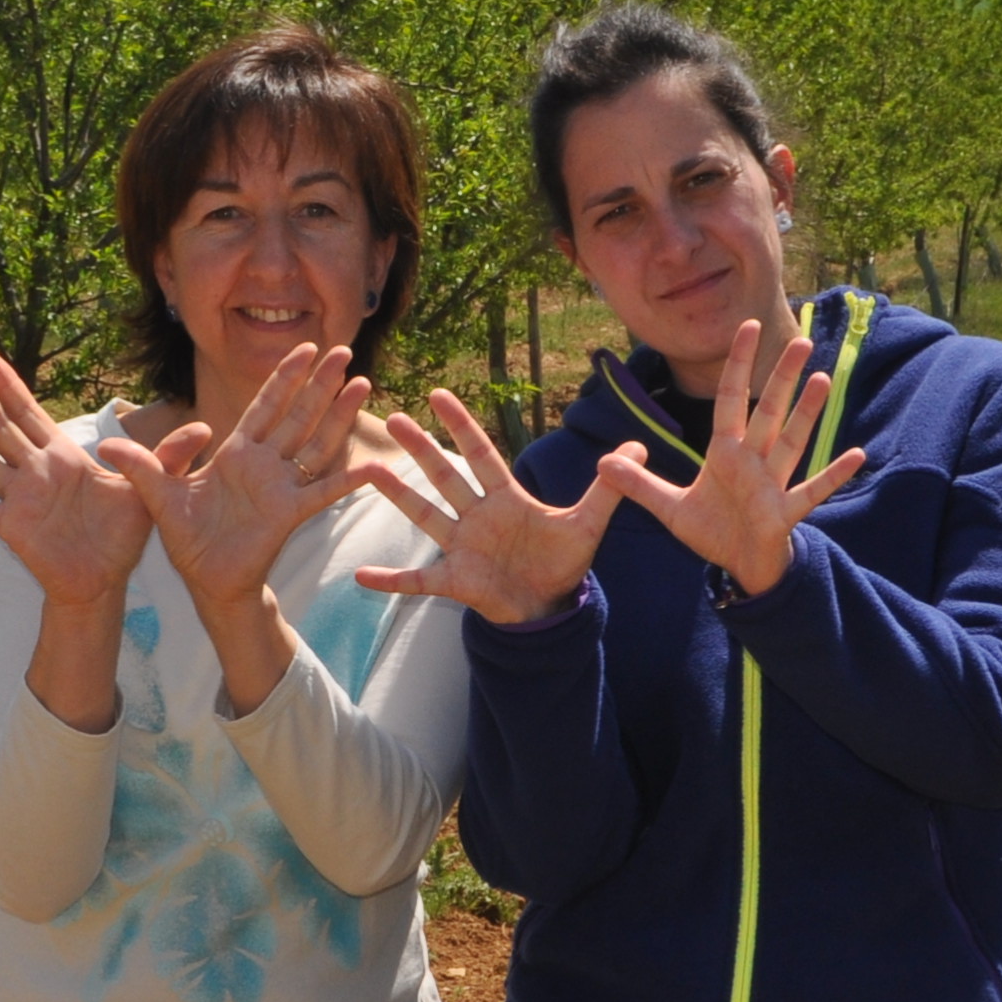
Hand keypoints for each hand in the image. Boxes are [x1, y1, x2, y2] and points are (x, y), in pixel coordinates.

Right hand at [0, 349, 147, 608]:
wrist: (105, 581)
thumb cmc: (122, 534)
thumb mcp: (150, 489)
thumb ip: (170, 457)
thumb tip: (204, 428)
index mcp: (61, 456)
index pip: (29, 411)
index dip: (8, 382)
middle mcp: (34, 471)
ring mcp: (18, 498)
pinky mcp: (11, 528)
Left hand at [100, 343, 378, 713]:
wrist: (206, 581)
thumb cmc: (187, 539)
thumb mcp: (158, 496)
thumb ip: (141, 466)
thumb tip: (104, 445)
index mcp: (236, 453)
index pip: (265, 406)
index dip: (284, 377)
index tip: (304, 348)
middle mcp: (264, 464)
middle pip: (298, 414)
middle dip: (320, 383)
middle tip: (344, 350)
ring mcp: (281, 487)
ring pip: (316, 442)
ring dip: (338, 414)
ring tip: (362, 384)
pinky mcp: (290, 514)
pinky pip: (323, 492)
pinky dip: (349, 480)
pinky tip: (374, 466)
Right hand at [358, 386, 639, 626]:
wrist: (551, 605)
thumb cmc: (563, 560)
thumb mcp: (589, 522)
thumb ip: (609, 485)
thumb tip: (640, 444)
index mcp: (506, 498)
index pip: (481, 454)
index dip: (461, 425)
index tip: (438, 395)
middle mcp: (477, 516)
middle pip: (445, 476)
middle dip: (421, 448)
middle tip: (393, 417)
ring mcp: (462, 547)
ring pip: (426, 515)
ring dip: (398, 496)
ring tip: (370, 470)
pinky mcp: (455, 580)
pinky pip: (416, 580)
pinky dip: (390, 579)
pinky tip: (361, 576)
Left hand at [603, 320, 864, 597]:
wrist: (737, 566)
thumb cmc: (712, 530)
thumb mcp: (669, 508)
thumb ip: (638, 483)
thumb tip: (601, 462)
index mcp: (725, 452)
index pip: (730, 399)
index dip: (737, 364)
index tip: (747, 327)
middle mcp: (752, 461)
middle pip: (768, 412)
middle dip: (782, 379)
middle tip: (802, 341)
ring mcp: (772, 484)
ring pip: (791, 442)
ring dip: (807, 413)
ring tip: (823, 380)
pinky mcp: (785, 512)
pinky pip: (812, 490)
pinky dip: (833, 475)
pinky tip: (857, 454)